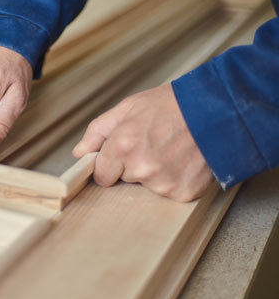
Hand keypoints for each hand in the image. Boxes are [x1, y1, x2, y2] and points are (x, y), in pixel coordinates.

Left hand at [72, 83, 212, 201]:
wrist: (218, 109)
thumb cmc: (172, 105)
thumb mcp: (129, 108)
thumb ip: (98, 132)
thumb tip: (79, 152)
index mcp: (123, 146)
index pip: (101, 175)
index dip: (110, 165)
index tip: (121, 156)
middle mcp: (141, 167)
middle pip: (125, 179)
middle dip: (134, 165)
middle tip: (154, 143)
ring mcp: (163, 182)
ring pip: (147, 186)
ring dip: (155, 173)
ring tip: (171, 150)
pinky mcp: (182, 193)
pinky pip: (169, 193)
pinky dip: (175, 180)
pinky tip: (183, 161)